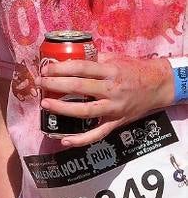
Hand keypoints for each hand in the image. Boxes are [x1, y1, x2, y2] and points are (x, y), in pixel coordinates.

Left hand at [39, 54, 174, 145]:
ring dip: (63, 108)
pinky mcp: (117, 122)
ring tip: (45, 104)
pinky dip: (81, 139)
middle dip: (56, 85)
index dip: (61, 68)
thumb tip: (66, 58)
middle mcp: (112, 90)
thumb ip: (93, 59)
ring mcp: (114, 108)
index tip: (45, 69)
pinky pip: (98, 133)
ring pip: (86, 111)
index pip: (81, 68)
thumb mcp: (115, 58)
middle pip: (80, 87)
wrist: (159, 86)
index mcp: (110, 71)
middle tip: (39, 83)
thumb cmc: (134, 69)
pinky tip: (64, 140)